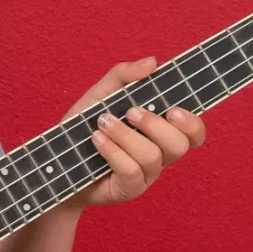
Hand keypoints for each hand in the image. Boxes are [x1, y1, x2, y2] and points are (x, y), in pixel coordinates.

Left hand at [68, 59, 205, 205]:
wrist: (58, 162)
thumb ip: (123, 76)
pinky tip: (97, 140)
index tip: (173, 109)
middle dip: (156, 125)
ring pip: (153, 156)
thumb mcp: (100, 95)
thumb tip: (152, 63)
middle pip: (180, 144)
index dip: (192, 122)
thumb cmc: (84, 128)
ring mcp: (146, 174)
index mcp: (160, 131)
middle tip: (131, 111)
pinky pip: (132, 172)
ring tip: (103, 123)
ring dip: (127, 136)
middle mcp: (159, 154)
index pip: (194, 132)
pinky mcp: (128, 189)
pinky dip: (114, 152)